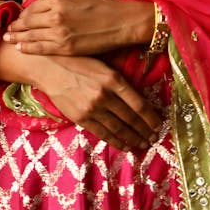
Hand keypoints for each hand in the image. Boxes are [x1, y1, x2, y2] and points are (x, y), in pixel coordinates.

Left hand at [3, 0, 153, 55]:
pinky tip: (20, 48)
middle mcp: (55, 15)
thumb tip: (49, 2)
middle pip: (28, 21)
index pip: (33, 7)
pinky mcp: (66, 47)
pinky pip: (41, 48)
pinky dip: (28, 47)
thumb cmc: (105, 4)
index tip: (19, 17)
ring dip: (17, 37)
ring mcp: (59, 32)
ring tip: (8, 39)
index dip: (24, 14)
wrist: (122, 22)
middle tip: (8, 30)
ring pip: (31, 35)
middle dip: (16, 26)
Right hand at [35, 54, 162, 150]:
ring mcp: (92, 108)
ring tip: (143, 144)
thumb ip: (120, 82)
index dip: (151, 118)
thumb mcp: (104, 66)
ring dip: (134, 139)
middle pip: (131, 119)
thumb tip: (139, 100)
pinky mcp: (81, 118)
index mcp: (113, 79)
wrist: (50, 67)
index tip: (159, 125)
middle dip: (145, 130)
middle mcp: (105, 95)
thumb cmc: (80, 62)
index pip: (139, 104)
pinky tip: (126, 146)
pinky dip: (117, 142)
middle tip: (154, 138)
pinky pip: (103, 134)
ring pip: (119, 129)